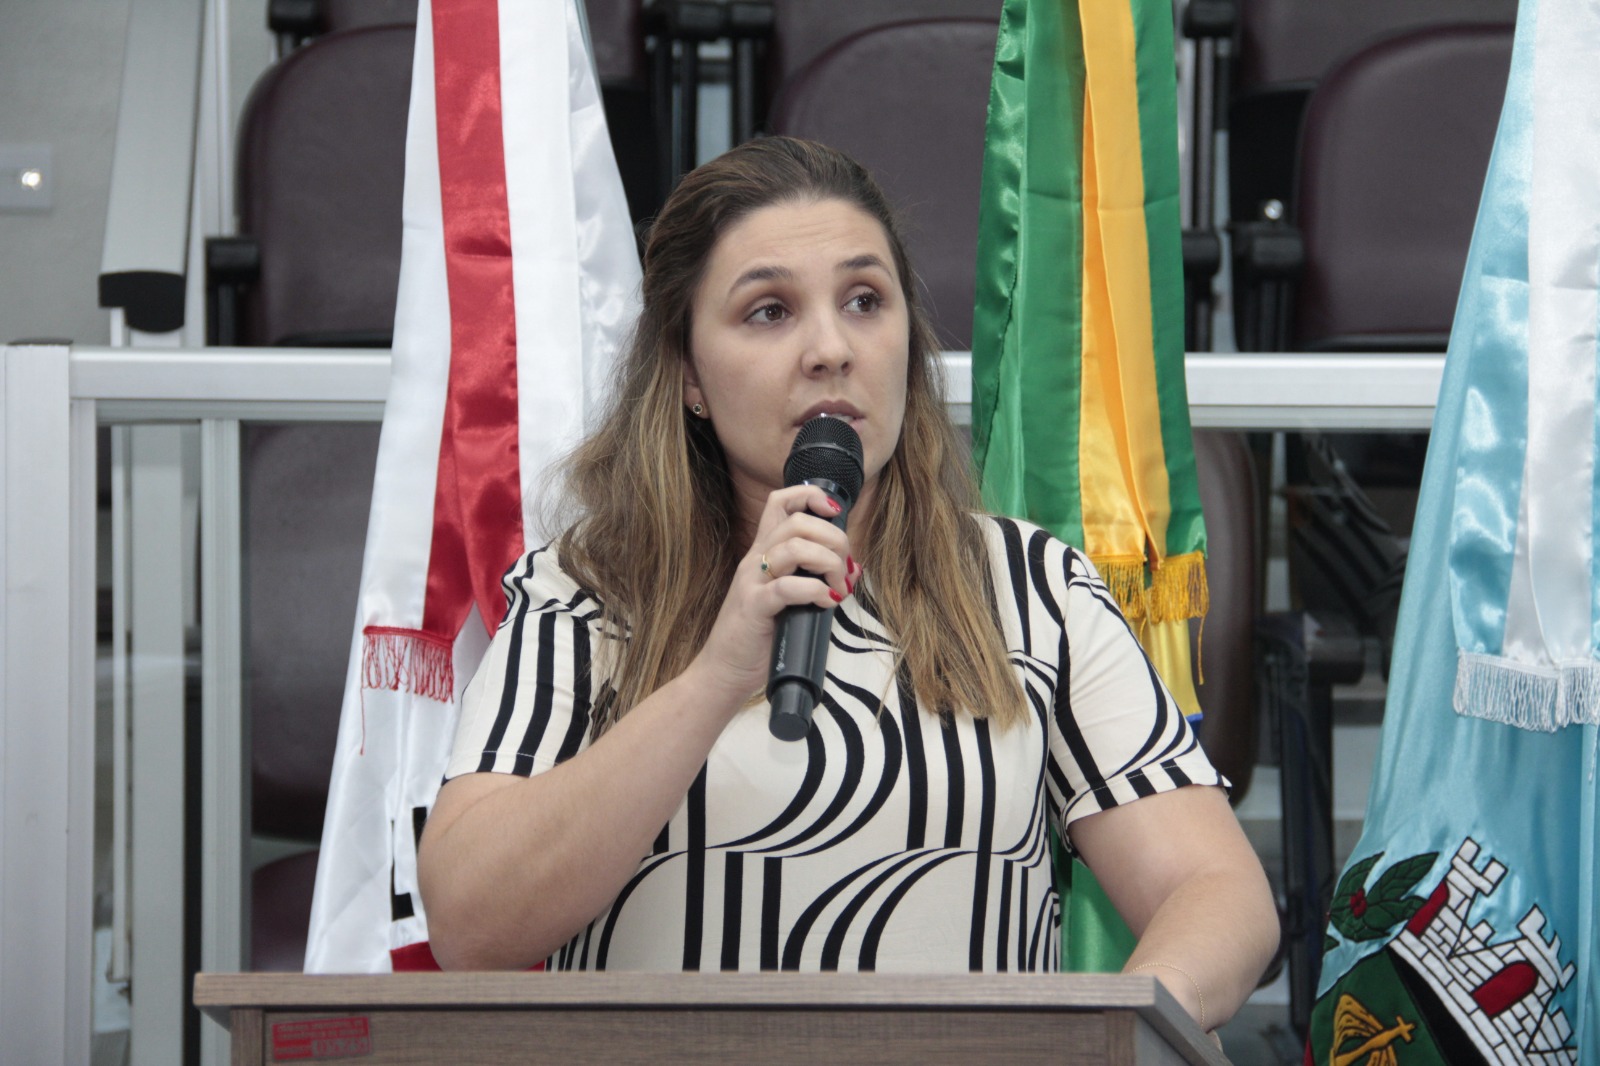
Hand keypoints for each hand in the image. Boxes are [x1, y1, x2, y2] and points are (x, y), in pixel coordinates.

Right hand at [691, 485, 858, 706]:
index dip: (809, 495)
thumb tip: (855, 568)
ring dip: (828, 562)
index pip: (780, 502)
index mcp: (763, 552)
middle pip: (798, 522)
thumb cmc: (760, 635)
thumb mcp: (792, 600)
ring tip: (837, 586)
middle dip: (834, 538)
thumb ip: (819, 579)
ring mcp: (753, 581)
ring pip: (794, 547)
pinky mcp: (754, 606)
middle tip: (844, 569)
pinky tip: (826, 601)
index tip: (834, 511)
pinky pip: (788, 586)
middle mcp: (756, 559)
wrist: (724, 669)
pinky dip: (816, 590)